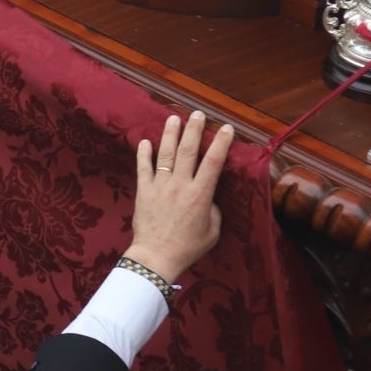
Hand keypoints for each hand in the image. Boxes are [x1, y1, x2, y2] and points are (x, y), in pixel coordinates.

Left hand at [123, 110, 233, 285]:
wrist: (157, 256)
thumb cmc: (188, 247)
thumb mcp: (212, 230)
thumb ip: (212, 209)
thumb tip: (208, 197)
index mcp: (200, 194)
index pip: (214, 162)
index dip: (221, 143)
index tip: (227, 128)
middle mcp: (180, 185)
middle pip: (188, 151)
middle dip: (194, 130)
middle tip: (198, 114)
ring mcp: (159, 186)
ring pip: (165, 154)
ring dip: (170, 134)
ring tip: (174, 118)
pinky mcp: (143, 191)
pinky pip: (143, 168)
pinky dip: (143, 154)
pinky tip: (145, 141)